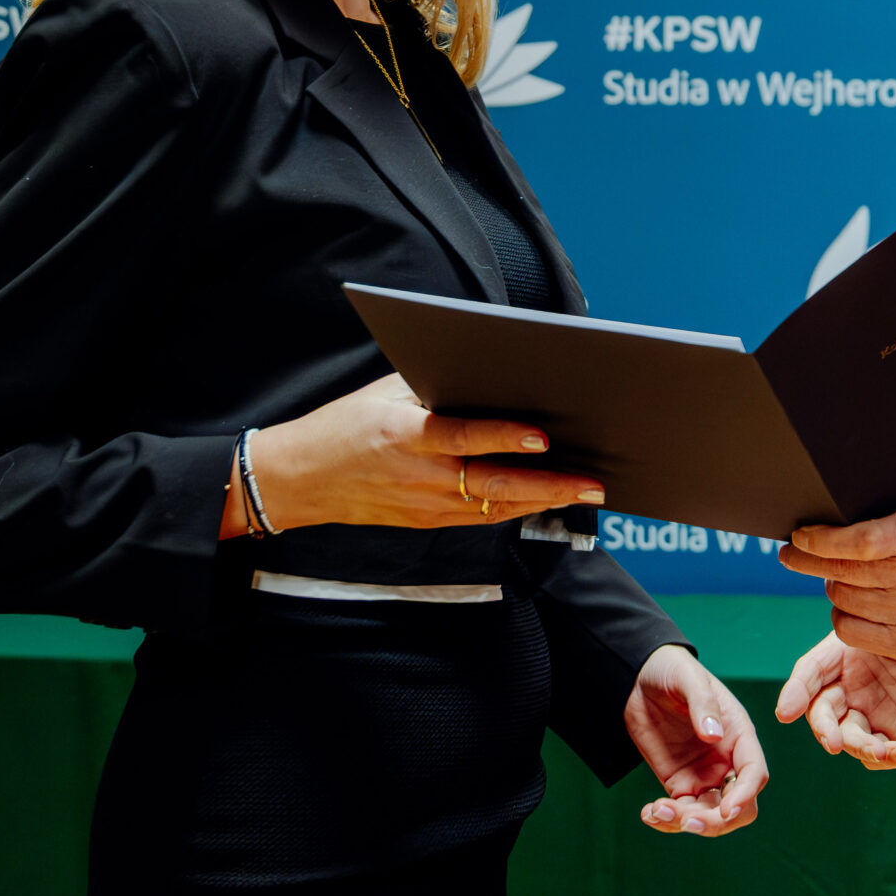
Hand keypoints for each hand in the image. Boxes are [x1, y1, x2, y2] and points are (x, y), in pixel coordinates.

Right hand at [220, 374, 603, 538]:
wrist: (302, 479)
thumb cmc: (346, 424)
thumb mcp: (385, 392)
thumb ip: (436, 386)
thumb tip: (493, 374)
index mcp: (405, 436)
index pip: (463, 437)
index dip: (504, 438)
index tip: (544, 436)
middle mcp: (419, 477)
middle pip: (493, 486)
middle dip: (549, 485)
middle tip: (593, 481)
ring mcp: (425, 506)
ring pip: (496, 508)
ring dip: (544, 500)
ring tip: (587, 489)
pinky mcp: (428, 522)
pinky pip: (482, 517)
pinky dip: (519, 508)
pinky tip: (550, 497)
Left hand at [625, 644, 767, 836]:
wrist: (639, 677)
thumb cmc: (672, 670)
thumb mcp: (688, 678)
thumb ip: (703, 704)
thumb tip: (714, 735)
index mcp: (739, 735)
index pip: (754, 773)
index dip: (746, 795)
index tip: (727, 810)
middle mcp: (726, 760)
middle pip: (738, 806)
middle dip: (716, 822)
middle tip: (686, 822)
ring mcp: (704, 775)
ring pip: (708, 815)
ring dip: (686, 823)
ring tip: (656, 811)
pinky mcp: (679, 783)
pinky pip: (680, 812)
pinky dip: (667, 820)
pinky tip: (649, 814)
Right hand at [774, 633, 895, 769]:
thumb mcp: (879, 624)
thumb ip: (850, 642)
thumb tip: (803, 678)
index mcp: (841, 659)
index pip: (809, 676)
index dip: (795, 693)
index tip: (785, 713)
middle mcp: (851, 688)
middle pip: (824, 714)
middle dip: (825, 729)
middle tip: (832, 741)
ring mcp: (872, 713)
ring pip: (850, 738)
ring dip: (860, 748)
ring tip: (882, 750)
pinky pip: (881, 754)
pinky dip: (885, 758)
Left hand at [777, 507, 895, 666]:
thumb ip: (888, 525)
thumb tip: (831, 526)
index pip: (860, 541)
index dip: (821, 540)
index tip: (799, 537)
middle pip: (843, 573)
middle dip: (807, 561)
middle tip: (794, 555)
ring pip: (842, 601)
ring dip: (834, 589)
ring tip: (842, 581)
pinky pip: (851, 631)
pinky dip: (843, 618)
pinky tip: (851, 608)